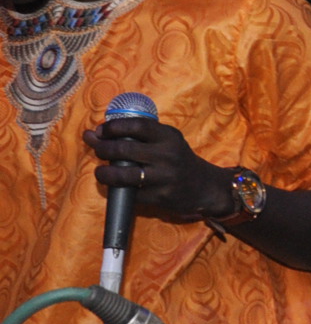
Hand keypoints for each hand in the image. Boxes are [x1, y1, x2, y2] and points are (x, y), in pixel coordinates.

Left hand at [82, 117, 236, 221]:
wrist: (205, 187)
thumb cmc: (178, 159)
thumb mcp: (165, 141)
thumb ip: (134, 135)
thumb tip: (92, 134)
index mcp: (169, 137)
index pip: (135, 126)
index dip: (112, 127)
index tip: (101, 131)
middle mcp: (167, 155)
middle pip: (123, 149)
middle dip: (102, 149)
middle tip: (99, 150)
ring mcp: (164, 177)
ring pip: (122, 175)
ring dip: (104, 173)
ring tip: (102, 172)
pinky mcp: (160, 197)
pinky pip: (130, 193)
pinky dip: (118, 189)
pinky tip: (117, 185)